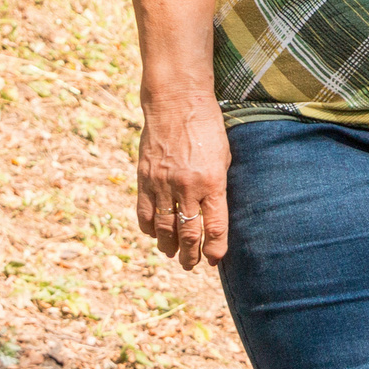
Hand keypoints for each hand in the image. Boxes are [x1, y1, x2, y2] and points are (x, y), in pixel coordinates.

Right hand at [134, 94, 231, 269]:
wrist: (176, 103)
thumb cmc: (207, 128)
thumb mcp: (223, 157)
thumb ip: (218, 187)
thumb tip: (215, 215)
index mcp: (212, 182)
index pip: (215, 226)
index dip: (215, 248)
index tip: (214, 260)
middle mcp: (187, 187)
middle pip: (188, 233)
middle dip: (191, 255)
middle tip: (191, 265)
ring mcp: (163, 184)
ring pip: (164, 228)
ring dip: (169, 246)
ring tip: (174, 254)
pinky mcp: (145, 179)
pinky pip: (145, 213)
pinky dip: (149, 228)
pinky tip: (155, 234)